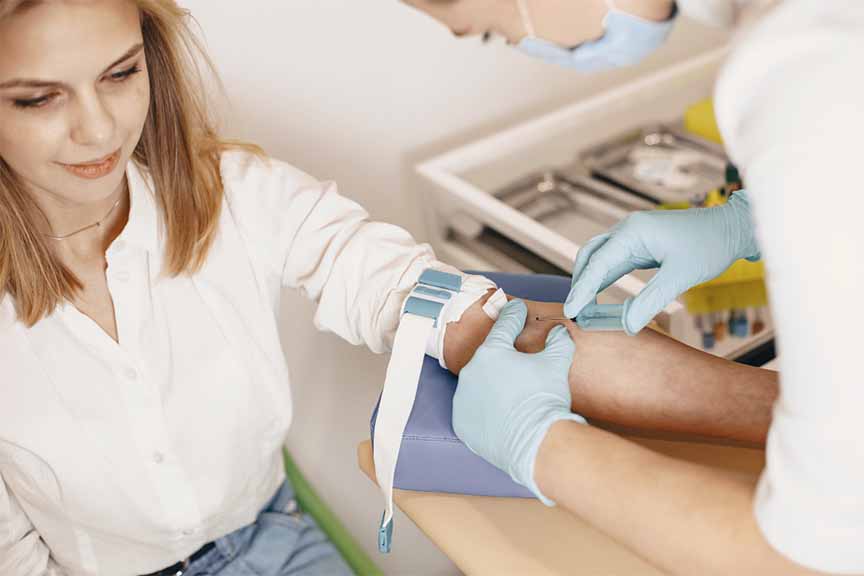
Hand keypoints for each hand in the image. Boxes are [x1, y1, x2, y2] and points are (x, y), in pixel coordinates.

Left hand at [453, 299, 585, 504]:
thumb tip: (560, 331)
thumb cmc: (544, 400)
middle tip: (518, 361)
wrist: (535, 443)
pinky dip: (484, 409)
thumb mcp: (556, 364)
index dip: (514, 315)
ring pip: (478, 384)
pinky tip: (499, 413)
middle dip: (503, 357)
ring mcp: (463, 398)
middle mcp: (471, 372)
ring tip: (511, 394)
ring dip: (492, 384)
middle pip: (489, 358)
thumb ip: (558, 342)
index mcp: (492, 352)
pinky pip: (473, 410)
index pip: (504, 327)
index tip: (516, 308)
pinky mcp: (462, 422)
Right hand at [564, 190, 759, 333]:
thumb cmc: (710, 245)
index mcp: (633, 231)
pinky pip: (614, 261)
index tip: (572, 310)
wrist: (731, 229)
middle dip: (579, 283)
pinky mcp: (641, 244)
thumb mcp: (680, 276)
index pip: (598, 263)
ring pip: (600, 258)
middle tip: (575, 311)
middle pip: (590, 256)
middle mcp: (628, 229)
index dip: (582, 289)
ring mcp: (633, 235)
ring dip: (590, 280)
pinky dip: (604, 278)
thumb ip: (650, 301)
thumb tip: (627, 325)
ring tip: (583, 306)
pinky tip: (600, 295)